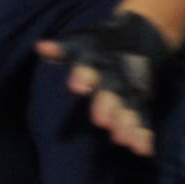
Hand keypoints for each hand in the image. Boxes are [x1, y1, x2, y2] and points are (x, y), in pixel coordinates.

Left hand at [37, 11, 171, 156]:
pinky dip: (144, 132)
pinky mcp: (143, 99)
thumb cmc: (100, 44)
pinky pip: (144, 115)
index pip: (88, 64)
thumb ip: (61, 49)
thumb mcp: (80, 43)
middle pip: (112, 88)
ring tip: (120, 140)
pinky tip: (142, 149)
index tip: (76, 87)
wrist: (141, 34)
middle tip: (100, 122)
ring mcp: (131, 86)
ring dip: (127, 122)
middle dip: (107, 104)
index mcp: (97, 57)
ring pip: (130, 105)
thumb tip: (40, 47)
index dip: (83, 74)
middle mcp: (115, 72)